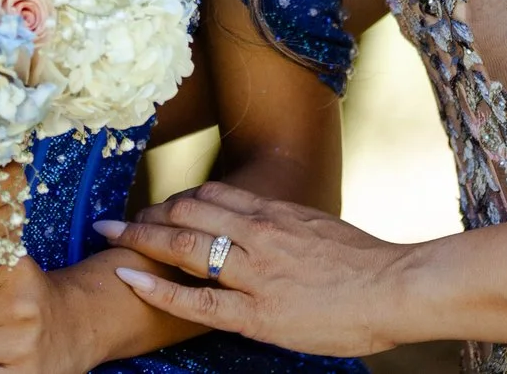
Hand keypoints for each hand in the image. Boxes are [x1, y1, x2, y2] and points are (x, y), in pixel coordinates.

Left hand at [97, 181, 413, 355]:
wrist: (396, 287)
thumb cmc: (369, 264)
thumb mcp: (321, 230)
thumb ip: (288, 229)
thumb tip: (272, 231)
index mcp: (276, 213)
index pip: (212, 195)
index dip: (177, 201)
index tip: (157, 207)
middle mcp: (258, 233)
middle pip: (188, 214)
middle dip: (147, 216)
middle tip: (115, 220)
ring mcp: (255, 272)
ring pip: (185, 246)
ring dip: (141, 239)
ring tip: (110, 238)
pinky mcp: (256, 312)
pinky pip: (196, 299)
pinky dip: (156, 289)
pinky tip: (128, 279)